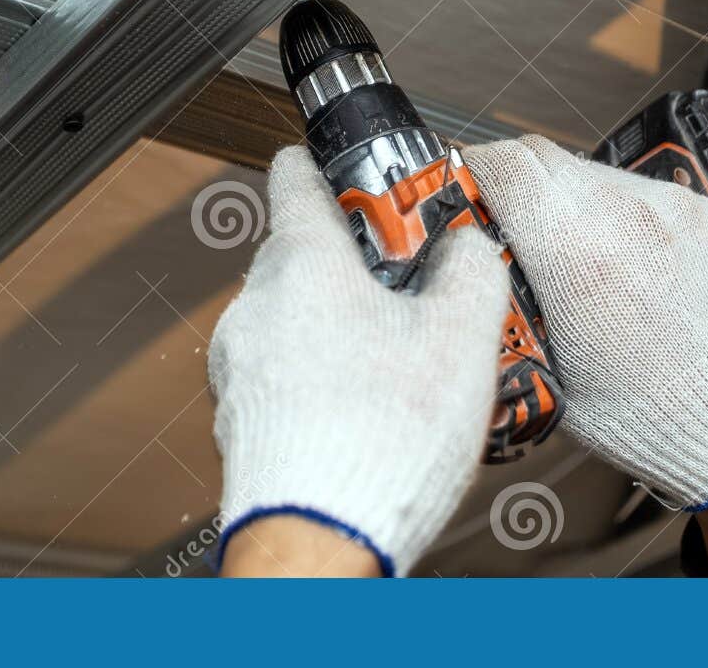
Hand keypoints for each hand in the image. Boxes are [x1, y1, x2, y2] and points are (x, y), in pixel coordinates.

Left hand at [208, 145, 508, 575]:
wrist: (317, 544)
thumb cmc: (380, 444)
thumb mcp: (462, 341)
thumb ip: (470, 271)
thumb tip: (467, 247)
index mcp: (303, 266)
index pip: (293, 177)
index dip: (322, 163)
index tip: (342, 164)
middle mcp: (255, 306)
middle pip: (298, 253)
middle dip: (349, 264)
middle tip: (404, 287)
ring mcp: (237, 364)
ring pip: (288, 317)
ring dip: (333, 325)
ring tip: (393, 363)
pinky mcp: (237, 416)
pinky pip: (278, 372)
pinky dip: (314, 376)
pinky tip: (361, 411)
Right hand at [463, 135, 707, 510]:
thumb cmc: (625, 409)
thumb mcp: (533, 359)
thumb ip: (497, 291)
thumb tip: (459, 246)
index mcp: (575, 254)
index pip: (503, 163)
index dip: (471, 171)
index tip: (462, 189)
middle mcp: (623, 217)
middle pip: (538, 154)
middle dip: (511, 179)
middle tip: (504, 219)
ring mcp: (663, 207)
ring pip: (582, 167)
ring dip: (559, 194)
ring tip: (565, 249)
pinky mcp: (692, 206)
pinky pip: (626, 185)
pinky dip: (607, 208)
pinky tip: (611, 254)